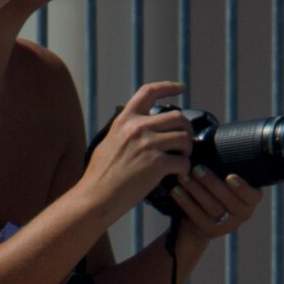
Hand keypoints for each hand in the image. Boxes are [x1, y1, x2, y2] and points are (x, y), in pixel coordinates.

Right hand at [80, 82, 193, 215]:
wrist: (95, 197)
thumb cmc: (100, 175)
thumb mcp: (109, 142)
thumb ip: (127, 131)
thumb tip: (146, 127)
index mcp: (124, 120)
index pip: (149, 92)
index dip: (168, 87)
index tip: (181, 88)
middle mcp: (137, 128)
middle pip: (178, 117)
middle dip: (186, 130)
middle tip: (182, 144)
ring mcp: (147, 145)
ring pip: (185, 138)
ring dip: (187, 150)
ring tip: (178, 159)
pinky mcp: (157, 163)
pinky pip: (184, 162)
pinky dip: (184, 169)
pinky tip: (175, 174)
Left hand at [166, 163, 262, 243]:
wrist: (196, 220)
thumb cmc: (211, 191)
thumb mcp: (221, 179)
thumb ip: (224, 167)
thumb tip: (219, 135)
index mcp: (250, 200)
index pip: (253, 196)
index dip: (243, 188)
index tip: (230, 176)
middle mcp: (242, 214)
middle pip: (229, 200)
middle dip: (212, 183)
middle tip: (196, 168)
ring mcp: (226, 225)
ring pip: (212, 208)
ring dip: (196, 190)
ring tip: (182, 176)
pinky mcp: (209, 232)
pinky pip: (197, 217)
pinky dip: (185, 202)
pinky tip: (176, 191)